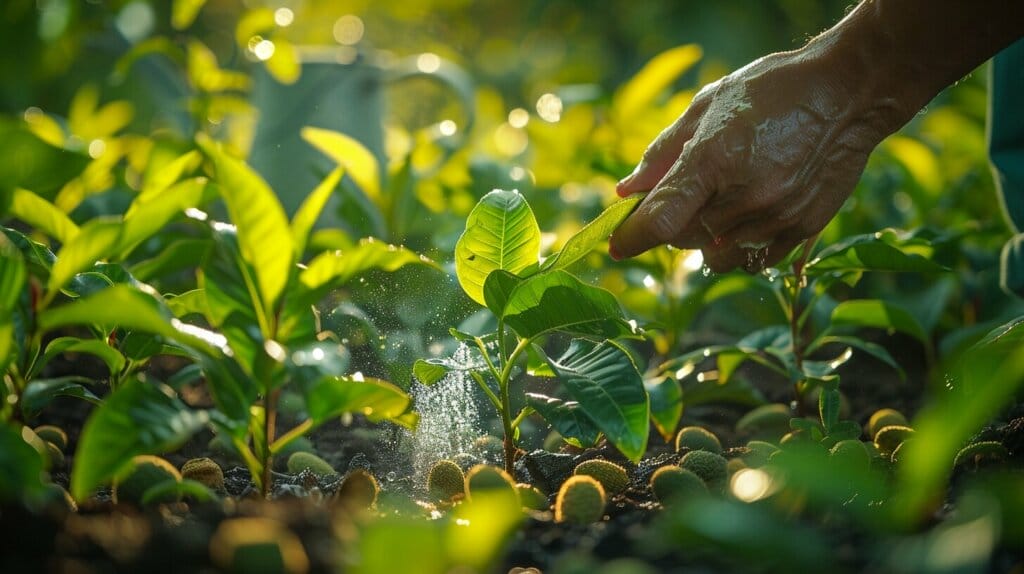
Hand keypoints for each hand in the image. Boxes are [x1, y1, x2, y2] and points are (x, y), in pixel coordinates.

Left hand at [609, 46, 904, 272]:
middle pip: (682, 240)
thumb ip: (663, 153)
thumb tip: (626, 191)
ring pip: (715, 256)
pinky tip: (750, 213)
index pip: (660, 218)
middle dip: (672, 223)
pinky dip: (739, 246)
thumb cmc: (773, 90)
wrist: (850, 92)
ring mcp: (775, 217)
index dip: (630, 237)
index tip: (615, 245)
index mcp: (713, 159)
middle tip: (688, 192)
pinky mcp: (801, 230)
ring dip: (706, 239)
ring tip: (724, 200)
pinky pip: (752, 260)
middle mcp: (744, 196)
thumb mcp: (708, 106)